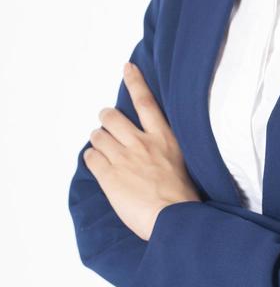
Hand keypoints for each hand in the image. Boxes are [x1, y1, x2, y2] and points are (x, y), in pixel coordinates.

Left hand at [83, 61, 202, 240]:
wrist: (174, 219)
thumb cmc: (182, 197)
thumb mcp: (181, 162)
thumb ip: (164, 148)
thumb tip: (150, 145)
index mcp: (164, 138)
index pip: (146, 102)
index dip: (135, 81)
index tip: (127, 67)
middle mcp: (142, 143)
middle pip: (113, 116)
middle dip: (106, 118)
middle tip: (107, 124)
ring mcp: (124, 158)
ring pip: (98, 136)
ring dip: (97, 139)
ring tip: (102, 147)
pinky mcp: (109, 176)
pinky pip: (91, 157)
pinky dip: (91, 157)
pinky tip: (97, 163)